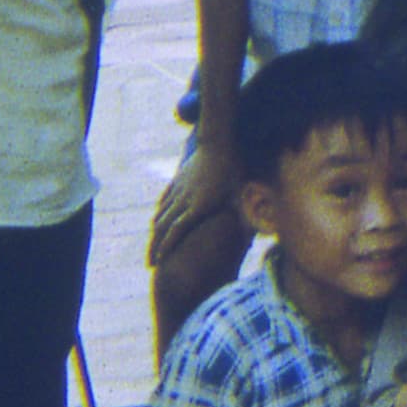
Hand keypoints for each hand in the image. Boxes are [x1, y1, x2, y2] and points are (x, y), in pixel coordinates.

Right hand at [149, 143, 237, 264]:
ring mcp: (178, 190)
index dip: (166, 247)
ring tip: (152, 248)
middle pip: (162, 228)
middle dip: (155, 247)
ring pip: (160, 215)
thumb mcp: (240, 192)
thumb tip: (256, 233)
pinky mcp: (177, 181)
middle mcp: (183, 200)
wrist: (217, 141)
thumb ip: (244, 214)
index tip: (159, 262)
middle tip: (150, 265)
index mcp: (197, 206)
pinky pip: (163, 201)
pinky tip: (156, 221)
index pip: (176, 231)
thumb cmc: (233, 168)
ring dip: (154, 233)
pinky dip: (158, 214)